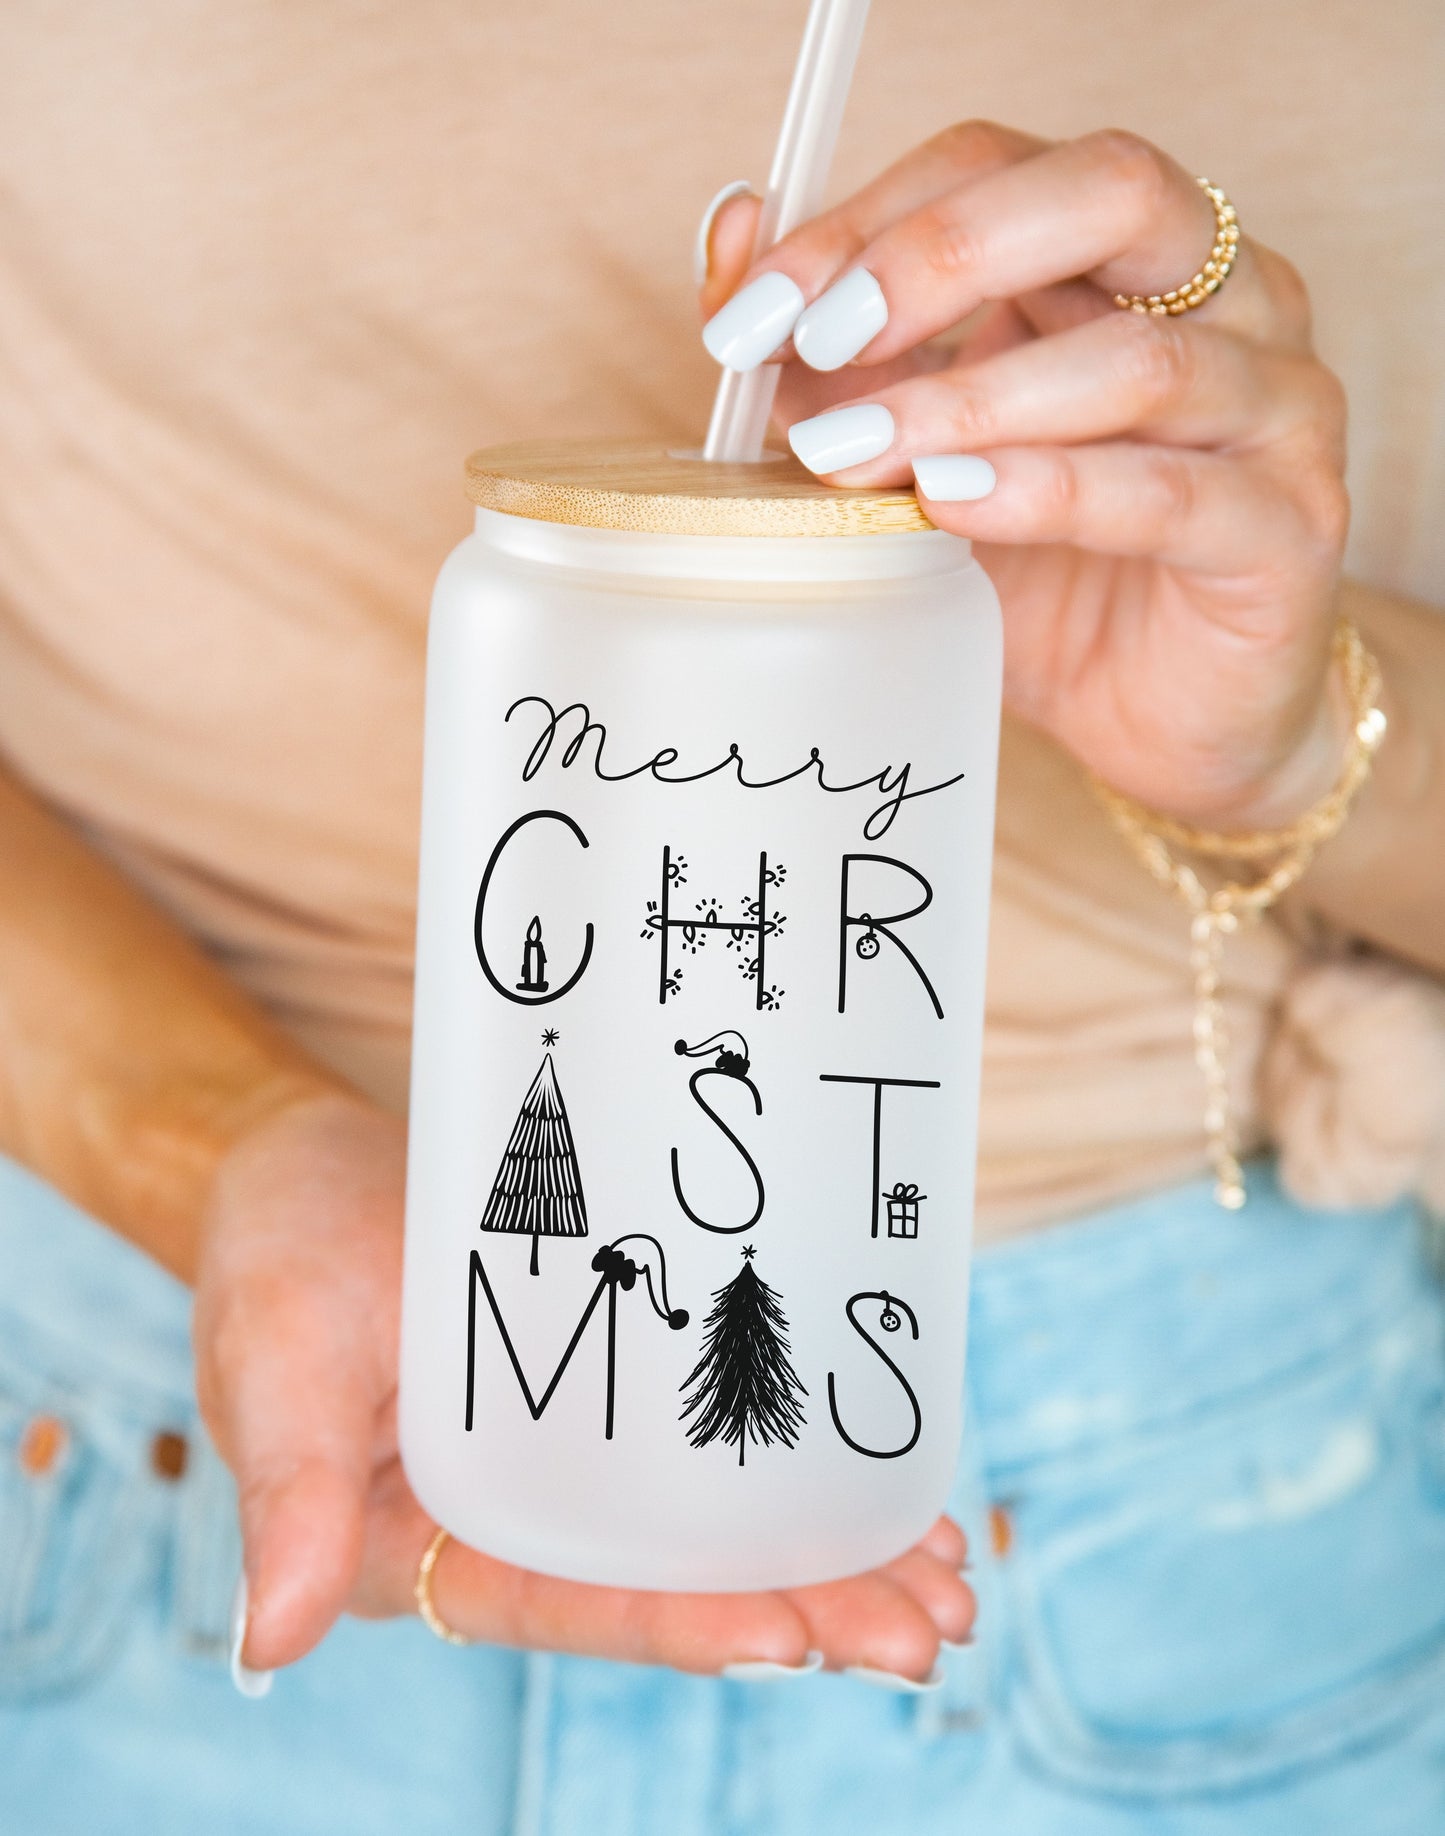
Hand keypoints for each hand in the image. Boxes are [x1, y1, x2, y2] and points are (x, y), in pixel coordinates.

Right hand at [195, 1092, 973, 1677]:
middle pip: (673, 1585)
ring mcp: (578, 1448)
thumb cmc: (273, 1253)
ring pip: (712, 1523)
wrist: (305, 1158)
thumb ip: (284, 1493)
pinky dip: (797, 1457)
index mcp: (433, 1542)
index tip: (800, 1638)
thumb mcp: (275, 1360)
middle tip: (928, 1627)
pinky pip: (712, 1431)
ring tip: (948, 1572)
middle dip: (805, 1609)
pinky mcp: (615, 1376)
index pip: (573, 1606)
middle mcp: (520, 1515)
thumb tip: (271, 1643)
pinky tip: (887, 1470)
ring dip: (828, 1553)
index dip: (688, 1624)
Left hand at [700, 124, 1351, 828]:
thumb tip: (730, 247)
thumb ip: (844, 362)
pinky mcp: (1288, 529)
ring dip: (972, 399)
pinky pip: (1171, 491)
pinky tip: (952, 504)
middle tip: (824, 340)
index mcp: (1130, 255)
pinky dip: (1049, 491)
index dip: (873, 218)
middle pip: (1108, 194)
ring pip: (1139, 355)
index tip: (758, 311)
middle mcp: (1228, 300)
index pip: (1002, 167)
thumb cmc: (1052, 577)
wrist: (1168, 721)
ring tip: (856, 450)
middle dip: (942, 256)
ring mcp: (1275, 409)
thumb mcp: (920, 460)